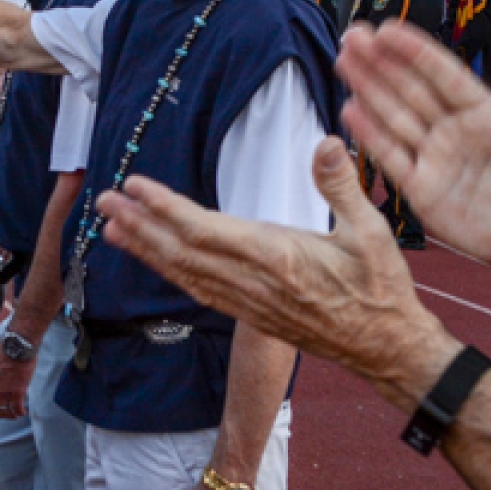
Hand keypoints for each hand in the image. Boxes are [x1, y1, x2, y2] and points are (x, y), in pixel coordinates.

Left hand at [0, 344, 34, 417]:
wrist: (17, 346)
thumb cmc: (4, 351)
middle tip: (4, 413)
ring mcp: (3, 393)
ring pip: (5, 412)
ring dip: (10, 415)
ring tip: (14, 414)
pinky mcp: (17, 393)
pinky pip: (18, 409)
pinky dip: (20, 412)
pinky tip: (22, 411)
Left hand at [97, 136, 453, 396]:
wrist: (386, 349)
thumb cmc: (383, 289)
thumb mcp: (373, 232)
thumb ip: (341, 185)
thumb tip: (326, 140)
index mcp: (277, 258)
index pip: (204, 230)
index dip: (164, 208)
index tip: (134, 186)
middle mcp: (252, 282)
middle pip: (181, 251)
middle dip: (139, 225)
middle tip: (104, 201)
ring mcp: (247, 302)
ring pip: (183, 273)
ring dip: (144, 248)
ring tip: (110, 227)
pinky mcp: (248, 313)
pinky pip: (197, 289)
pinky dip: (167, 271)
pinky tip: (149, 258)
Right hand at [340, 22, 490, 277]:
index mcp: (486, 114)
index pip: (443, 75)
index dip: (415, 52)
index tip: (388, 30)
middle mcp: (453, 130)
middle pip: (411, 89)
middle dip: (380, 62)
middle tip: (354, 38)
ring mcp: (434, 157)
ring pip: (394, 116)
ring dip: (367, 88)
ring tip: (345, 62)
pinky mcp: (419, 187)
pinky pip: (390, 157)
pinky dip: (369, 136)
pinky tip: (350, 112)